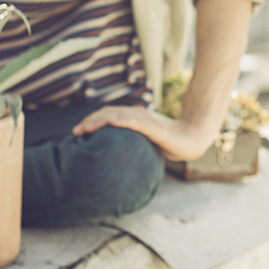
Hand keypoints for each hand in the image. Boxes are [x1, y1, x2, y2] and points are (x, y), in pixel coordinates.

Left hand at [71, 105, 217, 161]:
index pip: (109, 114)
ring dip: (101, 120)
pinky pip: (136, 121)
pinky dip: (123, 120)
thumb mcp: (144, 141)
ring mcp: (146, 119)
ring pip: (119, 114)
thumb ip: (130, 142)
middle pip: (109, 112)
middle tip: (76, 132)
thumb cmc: (168, 142)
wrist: (192, 140)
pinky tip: (112, 122)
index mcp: (134, 117)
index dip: (92, 120)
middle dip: (91, 121)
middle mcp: (138, 114)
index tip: (78, 132)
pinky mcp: (155, 126)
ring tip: (87, 127)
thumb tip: (112, 156)